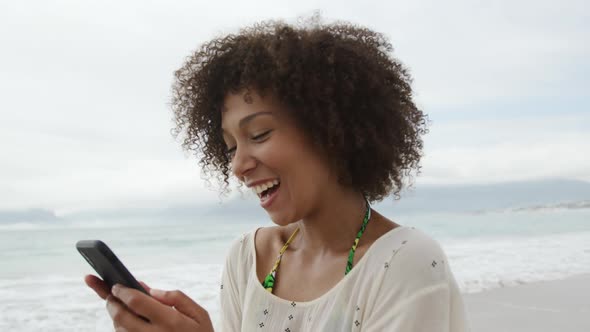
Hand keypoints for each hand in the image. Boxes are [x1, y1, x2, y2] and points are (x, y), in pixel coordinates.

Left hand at [84, 275, 213, 330]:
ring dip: (116, 316)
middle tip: (111, 295)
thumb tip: (151, 291)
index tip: (116, 285)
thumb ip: (176, 298)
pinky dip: (122, 329)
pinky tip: (127, 322)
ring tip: (120, 307)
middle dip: (111, 302)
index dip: (122, 291)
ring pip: (119, 329)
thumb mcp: (199, 314)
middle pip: (120, 316)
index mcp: (169, 321)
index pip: (136, 302)